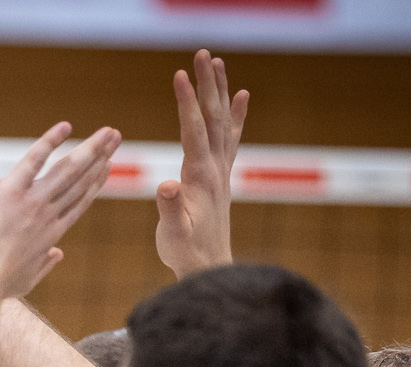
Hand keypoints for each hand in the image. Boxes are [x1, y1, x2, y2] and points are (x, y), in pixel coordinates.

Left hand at [0, 121, 120, 300]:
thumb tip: (59, 254)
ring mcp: (31, 203)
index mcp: (50, 235)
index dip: (94, 183)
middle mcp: (47, 216)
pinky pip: (33, 160)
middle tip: (116, 137)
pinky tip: (65, 126)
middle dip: (100, 157)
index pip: (77, 203)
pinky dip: (50, 142)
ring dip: (90, 148)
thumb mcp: (25, 280)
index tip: (106, 166)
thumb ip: (44, 266)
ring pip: (67, 170)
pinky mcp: (10, 192)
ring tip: (108, 131)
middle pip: (80, 181)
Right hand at [155, 50, 247, 279]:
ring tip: (218, 63)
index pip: (193, 130)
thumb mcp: (173, 234)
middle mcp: (216, 168)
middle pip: (213, 117)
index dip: (187, 102)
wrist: (209, 270)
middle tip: (203, 54)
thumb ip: (171, 209)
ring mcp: (221, 172)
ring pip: (222, 122)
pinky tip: (241, 98)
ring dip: (220, 91)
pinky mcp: (220, 178)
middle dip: (208, 84)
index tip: (180, 74)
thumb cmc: (186, 254)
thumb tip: (169, 186)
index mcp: (201, 177)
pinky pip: (230, 138)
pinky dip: (235, 116)